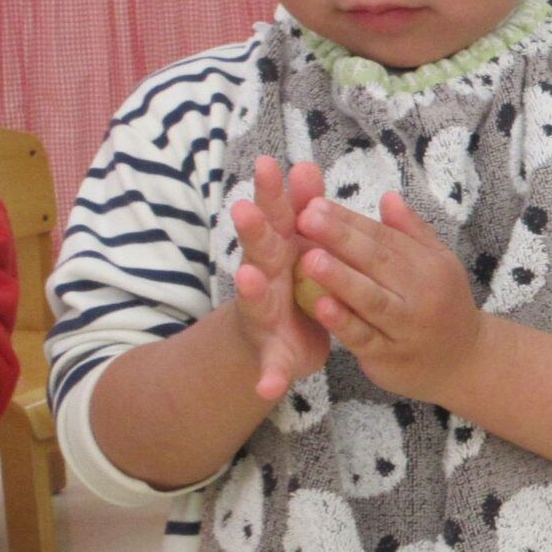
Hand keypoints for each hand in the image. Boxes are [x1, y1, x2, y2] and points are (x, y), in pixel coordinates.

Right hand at [228, 157, 330, 401]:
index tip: (271, 163)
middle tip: (245, 209)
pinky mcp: (271, 354)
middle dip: (251, 230)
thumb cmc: (294, 282)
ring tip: (249, 279)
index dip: (274, 190)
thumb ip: (302, 210)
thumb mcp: (298, 245)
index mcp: (280, 250)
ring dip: (250, 290)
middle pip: (258, 249)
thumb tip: (307, 164)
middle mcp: (265, 277)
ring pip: (255, 300)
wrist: (281, 339)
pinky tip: (266, 388)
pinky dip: (268, 377)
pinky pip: (269, 367)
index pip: (276, 215)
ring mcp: (262, 315)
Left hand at [296, 190, 485, 404]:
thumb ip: (411, 232)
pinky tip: (319, 307)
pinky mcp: (389, 357)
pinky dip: (343, 323)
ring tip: (309, 259)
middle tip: (305, 218)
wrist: (465, 362)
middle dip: (341, 239)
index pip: (386, 237)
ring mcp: (406, 328)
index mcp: (430, 265)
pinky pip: (364, 338)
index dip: (350, 221)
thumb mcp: (439, 264)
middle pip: (379, 262)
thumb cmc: (442, 305)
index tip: (315, 203)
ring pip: (371, 300)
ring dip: (340, 279)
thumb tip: (388, 196)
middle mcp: (422, 294)